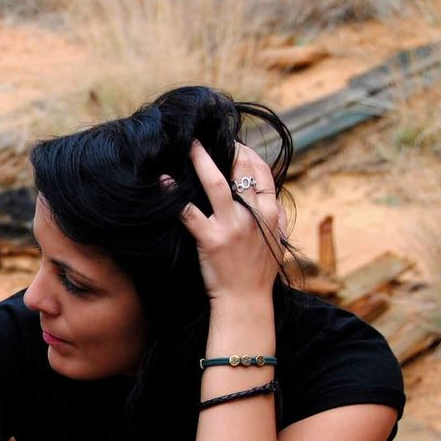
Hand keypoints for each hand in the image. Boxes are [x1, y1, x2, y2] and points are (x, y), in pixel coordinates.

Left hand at [167, 141, 287, 304]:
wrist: (246, 301)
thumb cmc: (259, 273)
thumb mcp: (276, 241)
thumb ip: (273, 217)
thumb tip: (270, 198)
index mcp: (270, 213)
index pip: (263, 172)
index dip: (247, 154)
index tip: (234, 144)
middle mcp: (253, 215)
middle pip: (241, 170)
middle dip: (226, 149)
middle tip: (208, 138)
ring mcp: (232, 226)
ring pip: (215, 184)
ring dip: (200, 160)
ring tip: (189, 145)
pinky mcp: (211, 239)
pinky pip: (189, 212)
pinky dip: (175, 195)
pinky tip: (164, 181)